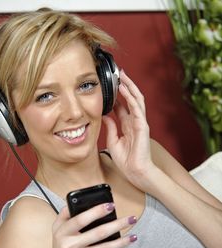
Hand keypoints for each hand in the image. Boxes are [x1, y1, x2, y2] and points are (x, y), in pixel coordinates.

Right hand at [48, 204, 136, 247]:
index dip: (96, 211)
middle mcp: (67, 245)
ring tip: (133, 236)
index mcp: (62, 232)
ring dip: (121, 242)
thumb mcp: (58, 231)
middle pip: (98, 233)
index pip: (80, 219)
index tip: (111, 205)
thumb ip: (65, 215)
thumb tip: (76, 200)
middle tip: (131, 218)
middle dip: (117, 225)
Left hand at [103, 70, 154, 187]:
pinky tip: (124, 88)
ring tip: (122, 76)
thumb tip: (104, 116)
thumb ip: (110, 128)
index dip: (116, 96)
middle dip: (125, 86)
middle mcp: (134, 122)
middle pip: (131, 99)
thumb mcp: (113, 141)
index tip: (109, 87)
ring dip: (129, 87)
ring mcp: (140, 123)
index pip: (122, 107)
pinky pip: (137, 108)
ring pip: (136, 99)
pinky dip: (131, 97)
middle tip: (118, 74)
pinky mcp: (142, 125)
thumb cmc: (126, 161)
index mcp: (127, 126)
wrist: (135, 172)